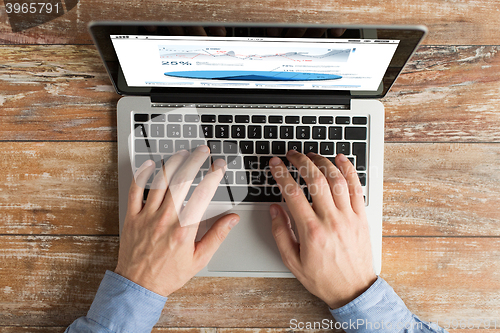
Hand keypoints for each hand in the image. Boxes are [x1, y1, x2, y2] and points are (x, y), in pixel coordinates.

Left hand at [115, 146, 239, 295]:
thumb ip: (217, 236)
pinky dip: (142, 175)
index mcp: (184, 229)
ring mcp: (147, 216)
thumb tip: (232, 219)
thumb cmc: (169, 274)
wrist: (139, 286)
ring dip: (173, 163)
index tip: (219, 166)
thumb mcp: (199, 259)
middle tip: (202, 151)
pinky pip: (135, 190)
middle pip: (181, 181)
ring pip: (160, 181)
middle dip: (194, 161)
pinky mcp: (133, 217)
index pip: (203, 194)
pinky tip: (151, 164)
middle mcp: (166, 219)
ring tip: (183, 153)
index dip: (213, 176)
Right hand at [269, 151, 375, 308]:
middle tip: (292, 154)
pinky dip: (349, 170)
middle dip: (301, 161)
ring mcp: (349, 217)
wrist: (353, 290)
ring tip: (311, 155)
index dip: (281, 174)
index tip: (275, 164)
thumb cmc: (323, 278)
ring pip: (336, 179)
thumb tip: (274, 209)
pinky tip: (340, 159)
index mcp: (311, 231)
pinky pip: (357, 187)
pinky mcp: (362, 216)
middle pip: (315, 180)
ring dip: (323, 162)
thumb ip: (280, 233)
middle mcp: (331, 220)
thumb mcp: (292, 261)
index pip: (292, 193)